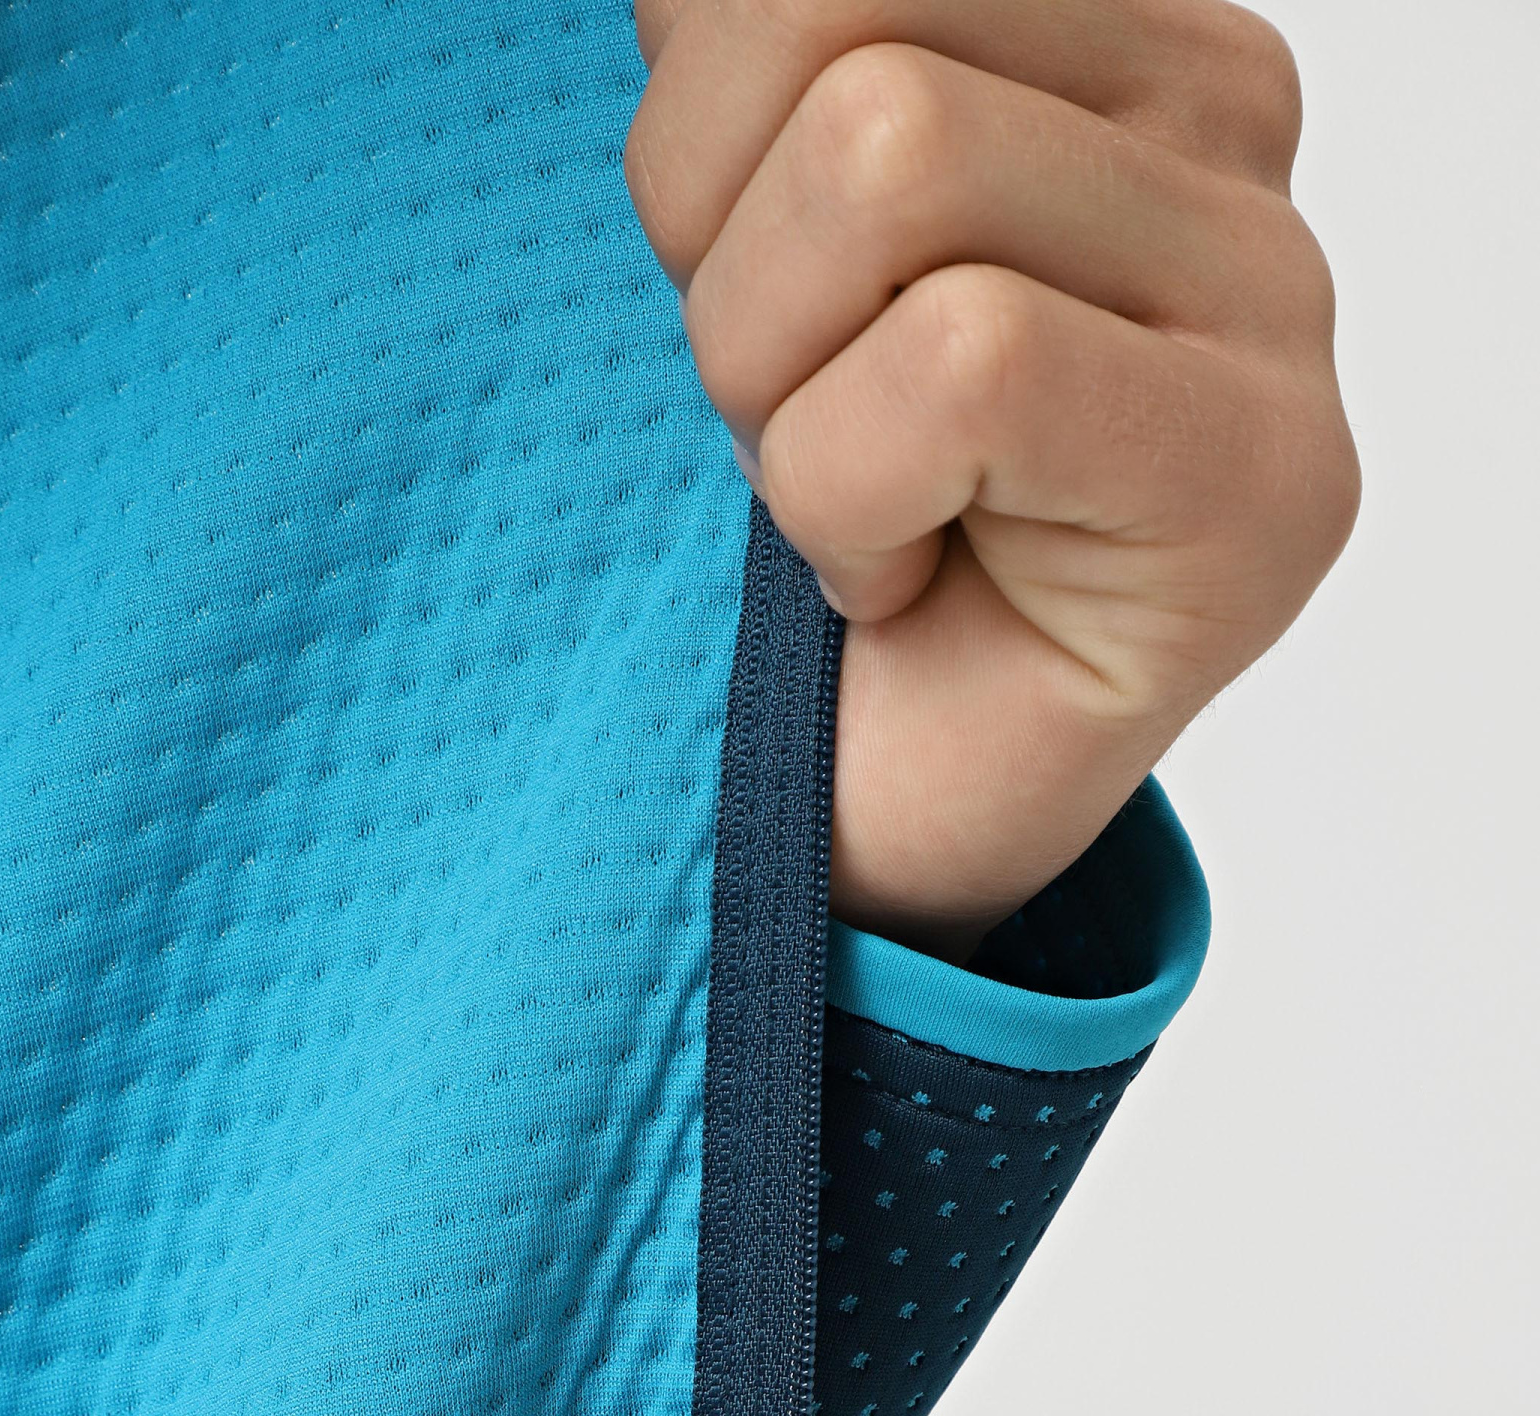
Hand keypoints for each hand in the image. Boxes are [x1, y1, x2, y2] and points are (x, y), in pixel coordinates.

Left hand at [625, 0, 1359, 954]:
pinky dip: (848, 502)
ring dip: (773, 391)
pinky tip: (897, 578)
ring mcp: (1268, 291)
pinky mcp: (1258, 473)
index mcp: (1099, 19)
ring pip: (884, 159)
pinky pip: (958, 369)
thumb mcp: (753, 225)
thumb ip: (765, 59)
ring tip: (845, 497)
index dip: (696, 127)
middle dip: (716, 263)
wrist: (879, 790)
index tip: (762, 297)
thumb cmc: (822, 512)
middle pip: (831, 19)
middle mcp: (1220, 107)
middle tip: (787, 418)